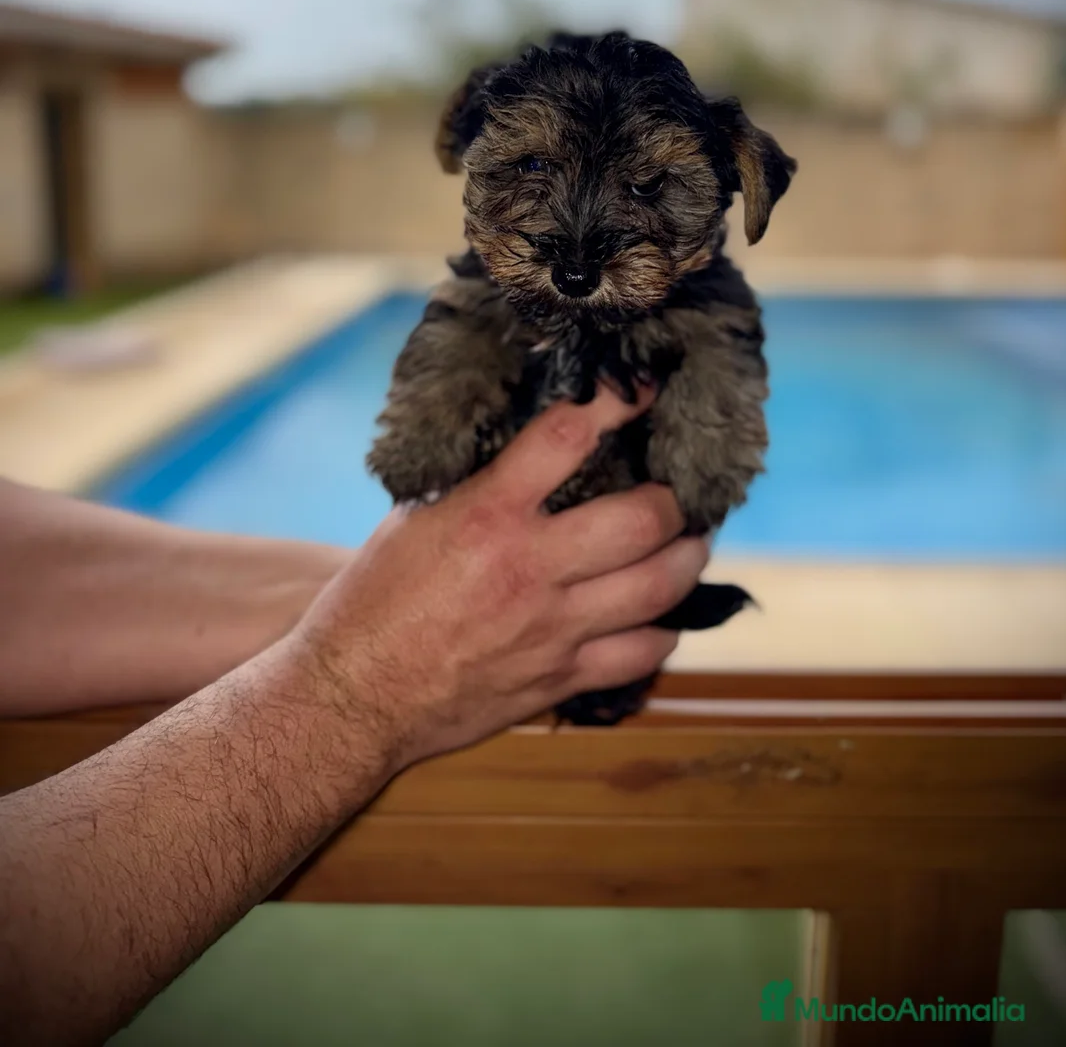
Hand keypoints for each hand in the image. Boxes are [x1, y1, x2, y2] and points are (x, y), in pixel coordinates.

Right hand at [289, 384, 706, 774]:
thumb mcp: (414, 520)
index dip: (614, 403)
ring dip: (686, 558)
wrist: (352, 697)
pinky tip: (662, 615)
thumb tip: (529, 450)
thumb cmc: (373, 601)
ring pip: (658, 588)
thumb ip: (478, 485)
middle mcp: (530, 567)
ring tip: (690, 543)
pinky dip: (662, 630)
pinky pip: (640, 654)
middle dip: (673, 499)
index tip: (641, 391)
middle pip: (642, 520)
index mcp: (487, 514)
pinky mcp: (559, 678)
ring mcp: (552, 628)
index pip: (568, 436)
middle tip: (678, 491)